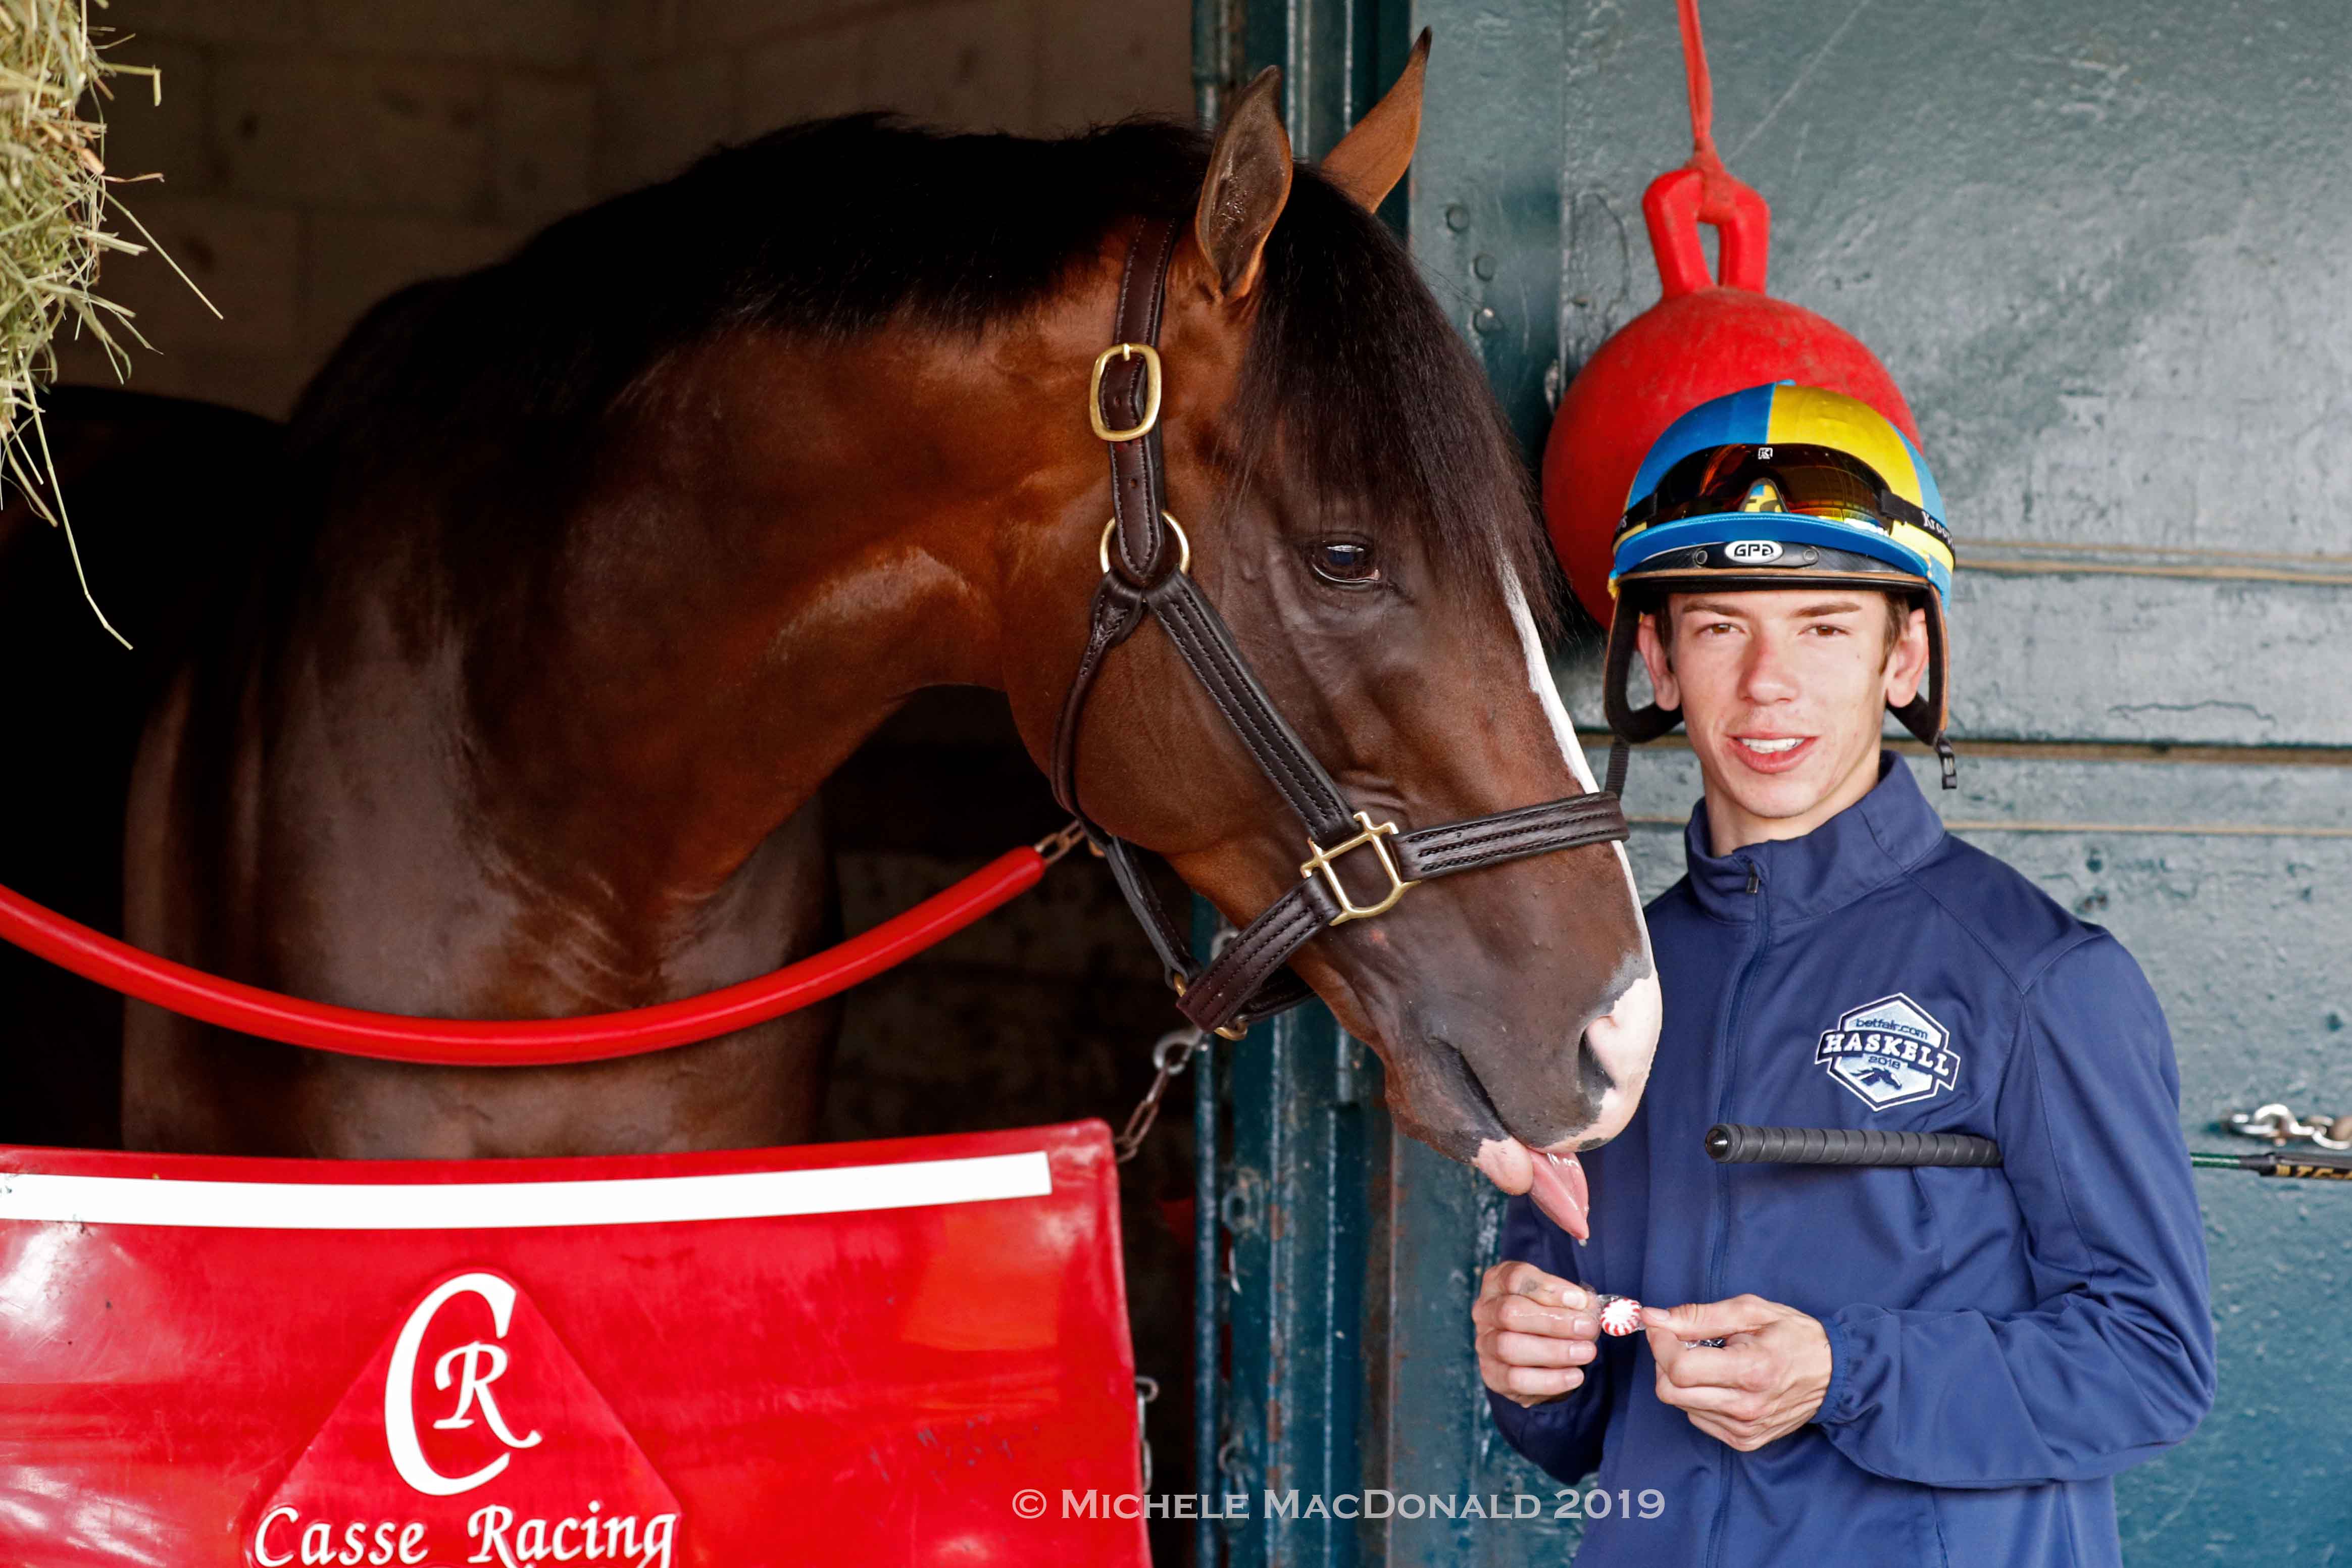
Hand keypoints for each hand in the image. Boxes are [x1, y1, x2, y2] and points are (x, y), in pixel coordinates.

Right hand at [1474, 1261, 1600, 1408]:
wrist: (1537, 1357)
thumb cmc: (1549, 1319)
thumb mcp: (1560, 1302)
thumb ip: (1574, 1302)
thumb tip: (1589, 1308)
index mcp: (1497, 1282)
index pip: (1515, 1278)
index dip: (1549, 1288)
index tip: (1581, 1301)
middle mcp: (1485, 1311)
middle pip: (1509, 1312)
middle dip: (1554, 1321)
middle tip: (1588, 1329)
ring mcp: (1484, 1344)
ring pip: (1509, 1347)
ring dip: (1554, 1351)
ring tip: (1586, 1352)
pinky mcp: (1492, 1375)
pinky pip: (1516, 1379)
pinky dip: (1550, 1379)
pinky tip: (1575, 1375)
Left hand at [1641, 1294, 1830, 1450]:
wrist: (1833, 1374)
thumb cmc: (1793, 1336)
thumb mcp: (1750, 1311)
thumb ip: (1698, 1316)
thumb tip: (1653, 1318)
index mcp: (1751, 1371)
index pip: (1680, 1368)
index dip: (1661, 1343)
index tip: (1661, 1326)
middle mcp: (1746, 1408)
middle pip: (1671, 1391)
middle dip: (1665, 1361)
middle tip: (1682, 1341)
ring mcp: (1745, 1430)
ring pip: (1681, 1405)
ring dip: (1683, 1379)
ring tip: (1711, 1360)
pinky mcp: (1744, 1441)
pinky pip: (1698, 1418)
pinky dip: (1698, 1397)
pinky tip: (1721, 1381)